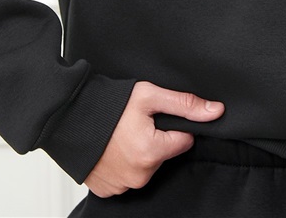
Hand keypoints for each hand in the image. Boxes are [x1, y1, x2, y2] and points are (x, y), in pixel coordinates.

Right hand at [84, 81, 224, 196]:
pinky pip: (127, 177)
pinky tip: (113, 147)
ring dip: (140, 151)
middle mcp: (139, 175)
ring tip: (122, 133)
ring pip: (147, 166)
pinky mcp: (108, 190)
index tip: (156, 117)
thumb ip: (185, 104)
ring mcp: (123, 185)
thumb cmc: (107, 106)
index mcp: (152, 152)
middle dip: (156, 138)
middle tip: (136, 123)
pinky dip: (123, 163)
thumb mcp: (149, 95)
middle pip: (164, 154)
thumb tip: (216, 111)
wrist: (69, 118)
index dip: (173, 125)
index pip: (183, 140)